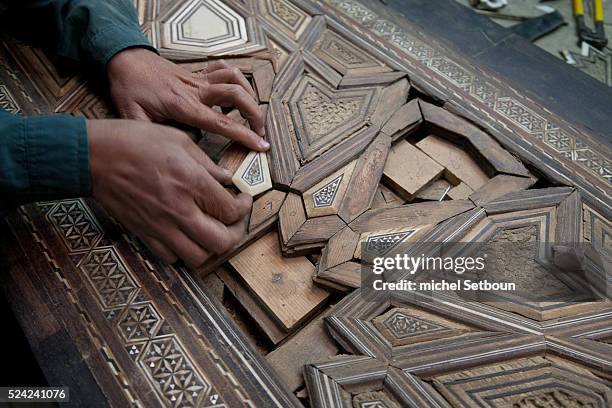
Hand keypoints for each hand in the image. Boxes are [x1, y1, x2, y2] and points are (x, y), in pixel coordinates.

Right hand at [88, 119, 251, 266]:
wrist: (94, 156)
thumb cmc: (134, 141)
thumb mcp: (179, 140)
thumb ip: (207, 164)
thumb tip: (226, 179)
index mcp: (192, 183)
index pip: (232, 211)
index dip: (245, 207)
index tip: (243, 199)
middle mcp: (180, 210)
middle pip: (222, 242)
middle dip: (236, 233)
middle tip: (235, 220)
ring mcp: (161, 226)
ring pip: (199, 257)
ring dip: (211, 247)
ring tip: (213, 230)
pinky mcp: (144, 234)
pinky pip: (171, 257)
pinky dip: (184, 252)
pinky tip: (186, 235)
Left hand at [106, 48, 268, 150]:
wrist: (125, 59)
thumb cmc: (129, 88)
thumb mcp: (132, 116)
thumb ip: (149, 136)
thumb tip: (165, 156)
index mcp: (183, 105)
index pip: (221, 122)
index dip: (244, 135)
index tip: (261, 145)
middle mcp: (196, 90)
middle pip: (237, 95)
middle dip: (255, 114)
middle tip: (262, 133)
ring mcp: (198, 79)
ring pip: (235, 79)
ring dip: (250, 95)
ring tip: (253, 114)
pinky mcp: (198, 72)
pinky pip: (224, 68)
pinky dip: (236, 77)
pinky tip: (236, 92)